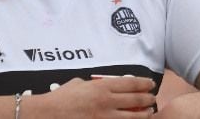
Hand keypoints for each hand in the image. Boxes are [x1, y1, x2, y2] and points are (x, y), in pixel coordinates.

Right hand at [31, 76, 155, 117]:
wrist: (46, 115)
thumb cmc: (60, 99)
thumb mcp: (78, 84)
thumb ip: (93, 84)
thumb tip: (103, 84)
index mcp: (102, 87)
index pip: (131, 83)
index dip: (144, 83)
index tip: (150, 84)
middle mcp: (106, 102)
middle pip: (136, 99)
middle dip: (148, 99)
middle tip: (153, 98)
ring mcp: (104, 118)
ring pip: (133, 117)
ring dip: (144, 114)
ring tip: (149, 112)